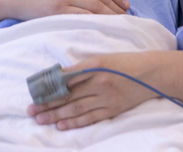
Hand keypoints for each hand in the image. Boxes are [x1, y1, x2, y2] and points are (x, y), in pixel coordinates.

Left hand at [28, 52, 146, 129]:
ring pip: (76, 109)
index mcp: (95, 65)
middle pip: (68, 96)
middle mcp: (99, 82)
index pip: (66, 79)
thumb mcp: (103, 58)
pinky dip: (74, 122)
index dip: (49, 87)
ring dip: (56, 115)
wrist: (151, 73)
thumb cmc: (125, 62)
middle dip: (48, 103)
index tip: (34, 93)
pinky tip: (61, 125)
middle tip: (31, 111)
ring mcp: (106, 98)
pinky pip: (90, 118)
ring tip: (41, 119)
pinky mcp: (113, 110)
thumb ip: (82, 68)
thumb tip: (61, 76)